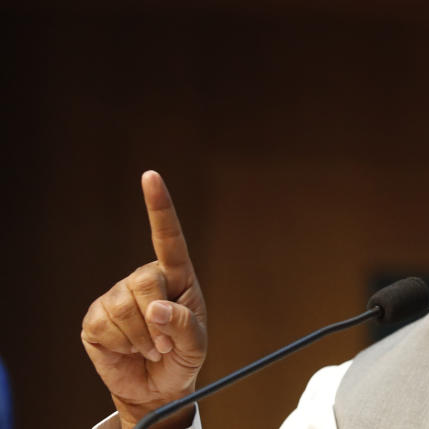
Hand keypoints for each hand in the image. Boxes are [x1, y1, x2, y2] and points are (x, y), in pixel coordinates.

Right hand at [81, 171, 207, 428]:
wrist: (158, 386)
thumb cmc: (182, 356)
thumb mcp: (196, 343)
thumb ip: (183, 325)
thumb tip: (156, 308)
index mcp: (178, 276)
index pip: (168, 236)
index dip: (158, 206)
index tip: (150, 176)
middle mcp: (146, 279)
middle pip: (145, 281)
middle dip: (156, 318)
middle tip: (164, 344)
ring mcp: (118, 296)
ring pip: (124, 307)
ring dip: (140, 337)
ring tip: (149, 348)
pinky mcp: (96, 318)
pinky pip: (104, 326)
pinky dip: (121, 344)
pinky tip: (128, 349)